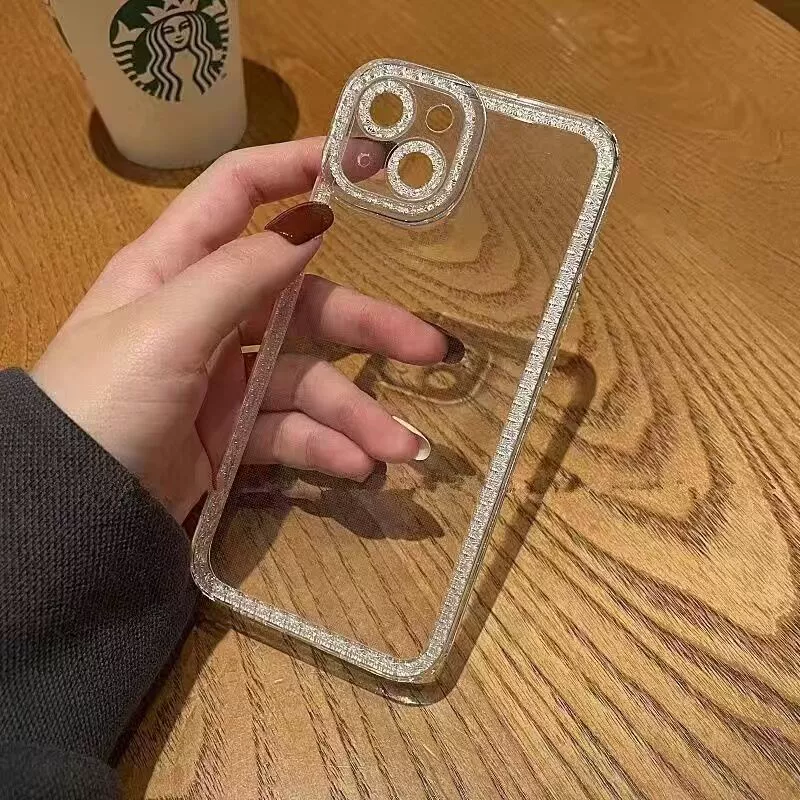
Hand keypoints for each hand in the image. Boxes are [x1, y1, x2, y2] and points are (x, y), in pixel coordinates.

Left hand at [31, 138, 461, 521]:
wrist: (69, 513)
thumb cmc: (106, 400)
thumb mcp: (167, 327)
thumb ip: (241, 273)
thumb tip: (313, 221)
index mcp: (176, 266)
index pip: (240, 192)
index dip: (299, 167)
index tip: (369, 164)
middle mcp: (206, 313)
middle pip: (304, 302)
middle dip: (369, 328)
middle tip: (432, 350)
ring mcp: (223, 377)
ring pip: (307, 381)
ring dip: (357, 414)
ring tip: (401, 451)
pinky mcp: (232, 433)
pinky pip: (290, 431)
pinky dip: (324, 448)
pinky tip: (356, 468)